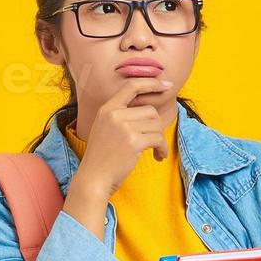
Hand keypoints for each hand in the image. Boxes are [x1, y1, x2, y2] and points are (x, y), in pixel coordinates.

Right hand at [73, 77, 174, 197]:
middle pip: (151, 111)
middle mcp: (114, 114)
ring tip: (156, 151)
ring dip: (160, 140)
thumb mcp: (105, 128)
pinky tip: (158, 156)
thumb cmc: (103, 157)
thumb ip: (121, 116)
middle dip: (157, 127)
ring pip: (156, 125)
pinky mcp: (133, 141)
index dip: (151, 83)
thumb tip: (151, 111)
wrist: (94, 177)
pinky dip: (162, 149)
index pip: (131, 87)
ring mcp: (123, 127)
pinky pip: (158, 139)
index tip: (166, 85)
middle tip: (155, 142)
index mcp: (107, 108)